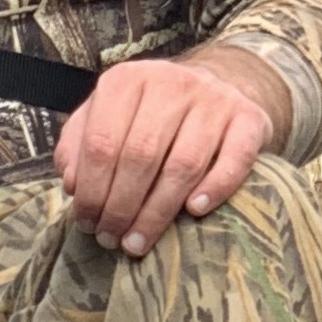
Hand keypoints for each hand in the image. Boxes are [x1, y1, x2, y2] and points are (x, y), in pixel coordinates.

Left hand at [55, 48, 284, 256]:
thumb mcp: (105, 118)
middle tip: (111, 239)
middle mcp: (171, 82)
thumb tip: (72, 184)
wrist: (214, 86)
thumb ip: (79, 145)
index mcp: (127, 80)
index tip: (87, 224)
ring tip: (138, 242)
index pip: (102, 142)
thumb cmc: (148, 115)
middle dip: (120, 206)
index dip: (92, 190)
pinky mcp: (249, 118)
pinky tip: (194, 211)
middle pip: (140, 155)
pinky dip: (216, 187)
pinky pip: (235, 158)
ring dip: (157, 212)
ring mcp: (214, 98)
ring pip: (183, 164)